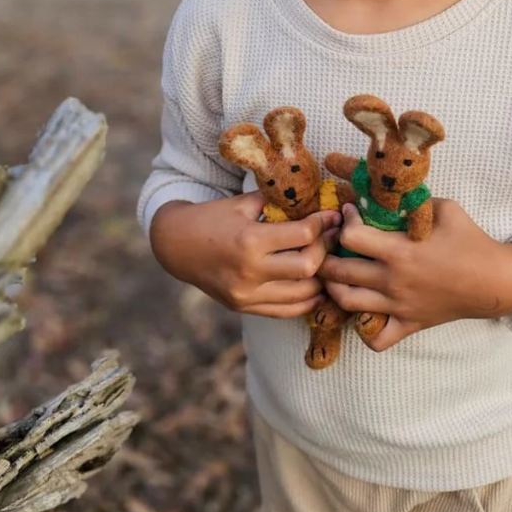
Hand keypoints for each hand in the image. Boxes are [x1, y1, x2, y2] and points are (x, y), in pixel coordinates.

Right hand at [149, 193, 340, 318]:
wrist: (176, 246)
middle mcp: (249, 272)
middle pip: (308, 266)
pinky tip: (317, 286)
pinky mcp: (244, 307)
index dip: (325, 223)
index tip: (335, 215)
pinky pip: (286, 311)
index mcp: (250, 240)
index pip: (303, 234)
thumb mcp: (243, 204)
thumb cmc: (212, 218)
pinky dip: (306, 301)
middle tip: (333, 237)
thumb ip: (278, 203)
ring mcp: (246, 294)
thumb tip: (316, 200)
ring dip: (322, 278)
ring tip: (329, 261)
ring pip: (302, 294)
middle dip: (326, 249)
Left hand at [318, 200, 511, 350]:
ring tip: (336, 271)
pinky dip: (362, 328)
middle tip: (329, 242)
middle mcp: (393, 280)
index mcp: (400, 251)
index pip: (351, 236)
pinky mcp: (407, 324)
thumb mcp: (444, 208)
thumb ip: (413, 202)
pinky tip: (363, 308)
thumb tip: (388, 194)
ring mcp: (398, 306)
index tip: (350, 212)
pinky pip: (375, 339)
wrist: (493, 280)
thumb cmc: (470, 241)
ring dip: (333, 285)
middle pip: (339, 270)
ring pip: (346, 302)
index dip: (345, 220)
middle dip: (326, 253)